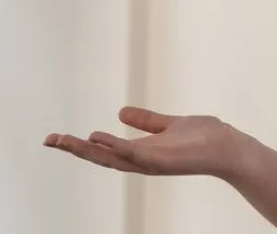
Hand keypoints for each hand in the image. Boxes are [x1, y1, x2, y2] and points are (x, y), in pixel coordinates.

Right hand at [43, 106, 251, 181]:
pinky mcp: (161, 160)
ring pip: (111, 158)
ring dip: (86, 150)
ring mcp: (150, 163)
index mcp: (140, 152)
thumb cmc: (203, 138)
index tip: (56, 137)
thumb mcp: (168, 125)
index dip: (80, 145)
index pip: (104, 150)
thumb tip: (120, 113)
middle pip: (100, 157)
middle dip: (74, 150)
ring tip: (63, 140)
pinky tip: (97, 137)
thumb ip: (146, 121)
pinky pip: (133, 154)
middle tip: (48, 140)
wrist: (228, 147)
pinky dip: (114, 147)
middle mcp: (141, 161)